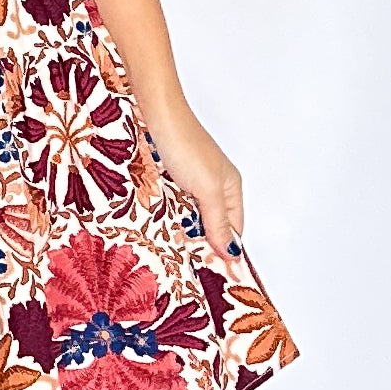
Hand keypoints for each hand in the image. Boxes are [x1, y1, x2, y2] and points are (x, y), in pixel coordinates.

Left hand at [136, 94, 244, 261]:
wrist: (156, 115)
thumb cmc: (185, 147)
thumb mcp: (207, 190)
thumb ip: (218, 221)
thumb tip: (233, 251)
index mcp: (230, 188)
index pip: (234, 229)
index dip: (225, 250)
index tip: (215, 274)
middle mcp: (213, 186)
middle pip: (212, 224)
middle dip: (201, 243)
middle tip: (189, 266)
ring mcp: (191, 182)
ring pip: (190, 216)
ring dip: (182, 231)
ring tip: (172, 251)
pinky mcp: (170, 178)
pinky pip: (172, 205)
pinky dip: (167, 217)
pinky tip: (158, 228)